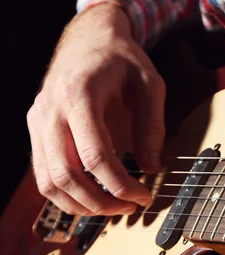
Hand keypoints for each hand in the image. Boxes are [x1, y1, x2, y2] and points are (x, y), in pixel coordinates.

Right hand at [27, 4, 165, 215]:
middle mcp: (51, 111)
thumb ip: (152, 126)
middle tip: (130, 208)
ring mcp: (38, 121)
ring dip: (81, 205)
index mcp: (79, 95)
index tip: (143, 196)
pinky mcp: (36, 130)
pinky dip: (65, 195)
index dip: (121, 185)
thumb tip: (152, 167)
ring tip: (112, 208)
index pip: (94, 156)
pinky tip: (91, 198)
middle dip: (100, 202)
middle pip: (66, 175)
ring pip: (48, 181)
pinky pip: (42, 174)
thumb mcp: (150, 84)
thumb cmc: (121, 60)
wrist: (89, 40)